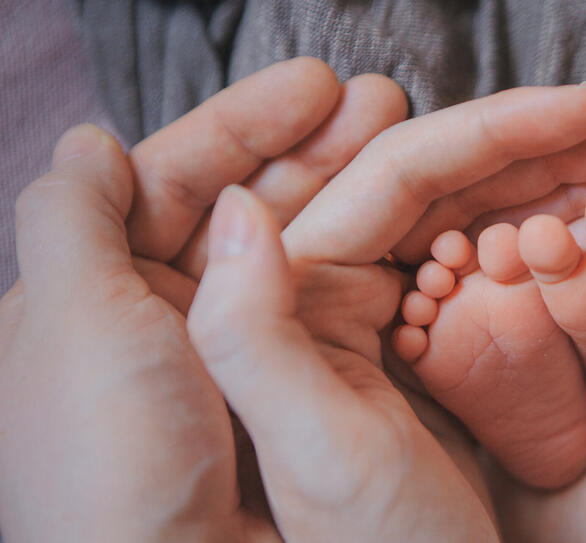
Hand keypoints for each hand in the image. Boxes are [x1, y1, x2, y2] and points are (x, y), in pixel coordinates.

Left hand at [0, 53, 585, 539]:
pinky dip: (553, 236)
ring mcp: (385, 321)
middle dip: (540, 146)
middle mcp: (325, 297)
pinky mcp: (432, 353)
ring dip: (557, 182)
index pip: (390, 176)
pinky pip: (493, 267)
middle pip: (442, 185)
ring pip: (474, 217)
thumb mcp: (306, 455)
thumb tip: (237, 207)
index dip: (497, 128)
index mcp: (282, 304)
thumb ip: (246, 332)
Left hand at [0, 57, 384, 540]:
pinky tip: (416, 224)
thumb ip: (72, 220)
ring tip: (412, 136)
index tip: (313, 85)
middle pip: (251, 204)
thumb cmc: (107, 463)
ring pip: (304, 247)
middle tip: (380, 98)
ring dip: (355, 189)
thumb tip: (89, 141)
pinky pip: (341, 305)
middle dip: (315, 146)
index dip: (245, 124)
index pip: (176, 178)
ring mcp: (248, 355)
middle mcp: (179, 316)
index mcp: (109, 291)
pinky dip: (378, 259)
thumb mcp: (69, 320)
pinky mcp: (304, 391)